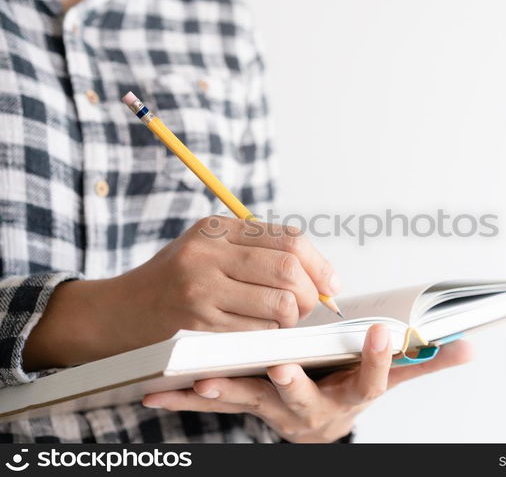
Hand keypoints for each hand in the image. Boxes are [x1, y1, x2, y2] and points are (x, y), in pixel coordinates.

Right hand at [24, 216, 338, 369]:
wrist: (117, 312)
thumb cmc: (174, 280)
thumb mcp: (209, 249)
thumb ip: (256, 250)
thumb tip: (320, 272)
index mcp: (217, 228)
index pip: (288, 239)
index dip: (319, 264)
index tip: (331, 284)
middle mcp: (208, 252)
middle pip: (288, 269)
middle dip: (310, 293)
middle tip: (309, 306)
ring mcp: (201, 288)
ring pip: (278, 303)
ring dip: (292, 318)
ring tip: (282, 319)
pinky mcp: (197, 323)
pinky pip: (256, 332)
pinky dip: (269, 335)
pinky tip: (259, 332)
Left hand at [142, 325, 472, 442]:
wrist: (314, 423)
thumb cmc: (348, 392)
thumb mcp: (389, 382)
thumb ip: (424, 364)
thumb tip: (472, 346)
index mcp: (350, 396)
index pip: (373, 383)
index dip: (380, 362)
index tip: (384, 334)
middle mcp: (310, 408)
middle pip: (304, 398)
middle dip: (294, 383)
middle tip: (283, 365)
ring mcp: (273, 410)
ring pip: (251, 401)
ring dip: (228, 391)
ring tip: (206, 380)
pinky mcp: (243, 403)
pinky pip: (213, 402)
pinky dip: (185, 397)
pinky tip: (156, 392)